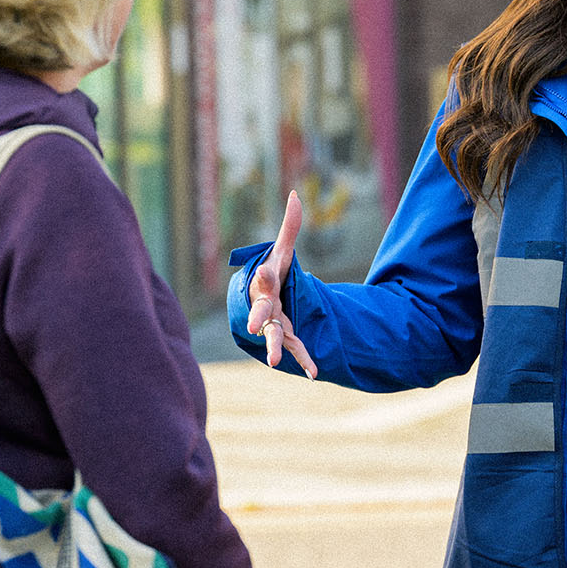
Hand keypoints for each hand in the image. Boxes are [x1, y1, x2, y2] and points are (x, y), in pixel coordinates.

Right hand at [244, 191, 317, 377]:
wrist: (262, 298)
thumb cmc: (273, 272)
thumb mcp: (283, 250)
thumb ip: (290, 226)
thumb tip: (295, 194)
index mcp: (265, 282)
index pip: (264, 277)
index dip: (264, 275)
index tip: (263, 272)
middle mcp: (265, 305)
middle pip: (261, 312)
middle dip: (258, 318)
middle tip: (253, 327)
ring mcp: (274, 322)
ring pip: (273, 335)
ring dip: (274, 347)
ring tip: (274, 362)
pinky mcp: (286, 335)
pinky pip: (294, 347)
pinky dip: (303, 360)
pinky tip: (314, 373)